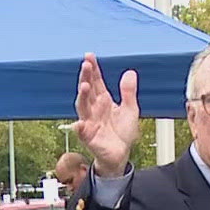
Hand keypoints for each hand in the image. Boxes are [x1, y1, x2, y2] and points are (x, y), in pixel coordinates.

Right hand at [74, 53, 140, 175]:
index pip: (97, 82)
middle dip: (86, 77)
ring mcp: (90, 122)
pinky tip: (79, 123)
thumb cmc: (122, 132)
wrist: (121, 154)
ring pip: (83, 107)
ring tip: (85, 85)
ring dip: (83, 96)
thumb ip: (129, 92)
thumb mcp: (130, 109)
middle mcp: (94, 109)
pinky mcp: (89, 137)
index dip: (93, 69)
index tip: (90, 56)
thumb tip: (130, 72)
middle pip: (88, 90)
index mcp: (103, 101)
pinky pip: (82, 131)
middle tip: (86, 64)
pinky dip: (79, 127)